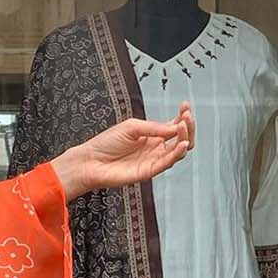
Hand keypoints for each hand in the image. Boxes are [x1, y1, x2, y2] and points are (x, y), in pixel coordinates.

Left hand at [52, 101, 194, 200]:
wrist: (90, 161)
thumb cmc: (105, 144)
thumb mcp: (131, 127)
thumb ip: (153, 127)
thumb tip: (174, 126)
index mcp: (151, 135)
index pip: (174, 125)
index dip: (182, 116)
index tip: (185, 106)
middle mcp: (154, 148)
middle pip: (181, 139)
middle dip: (188, 127)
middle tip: (186, 117)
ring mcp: (153, 159)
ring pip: (178, 151)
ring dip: (185, 138)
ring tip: (183, 127)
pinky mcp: (149, 171)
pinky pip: (167, 163)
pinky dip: (177, 154)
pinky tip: (181, 144)